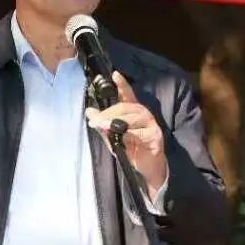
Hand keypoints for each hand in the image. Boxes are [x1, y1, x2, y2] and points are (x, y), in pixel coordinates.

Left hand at [86, 71, 167, 196]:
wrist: (147, 169)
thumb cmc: (132, 150)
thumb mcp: (113, 137)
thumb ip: (102, 124)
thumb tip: (89, 111)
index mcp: (133, 112)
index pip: (127, 95)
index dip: (122, 85)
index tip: (114, 75)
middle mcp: (143, 114)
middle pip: (126, 107)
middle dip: (108, 113)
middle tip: (95, 120)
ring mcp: (151, 125)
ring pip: (133, 118)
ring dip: (116, 121)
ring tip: (102, 126)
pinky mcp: (155, 137)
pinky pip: (140, 133)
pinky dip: (128, 133)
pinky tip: (120, 135)